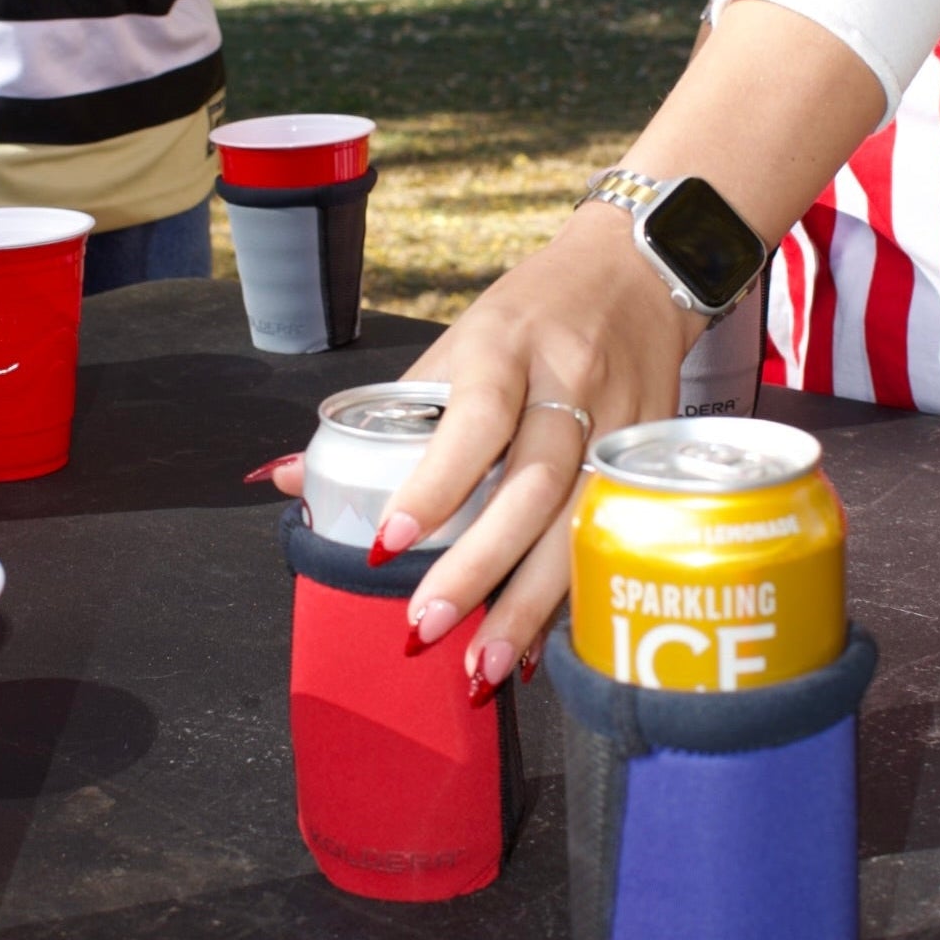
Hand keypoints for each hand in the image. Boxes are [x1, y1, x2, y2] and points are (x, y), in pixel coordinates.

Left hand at [263, 204, 700, 691]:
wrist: (638, 274)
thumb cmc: (531, 316)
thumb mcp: (455, 343)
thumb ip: (385, 416)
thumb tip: (283, 480)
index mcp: (508, 347)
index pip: (476, 418)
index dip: (435, 483)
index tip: (389, 542)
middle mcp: (571, 385)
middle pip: (533, 486)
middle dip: (479, 565)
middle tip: (427, 626)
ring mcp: (623, 423)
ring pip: (580, 524)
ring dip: (530, 603)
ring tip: (484, 665)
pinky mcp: (656, 458)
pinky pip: (613, 537)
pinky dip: (573, 597)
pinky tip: (542, 647)